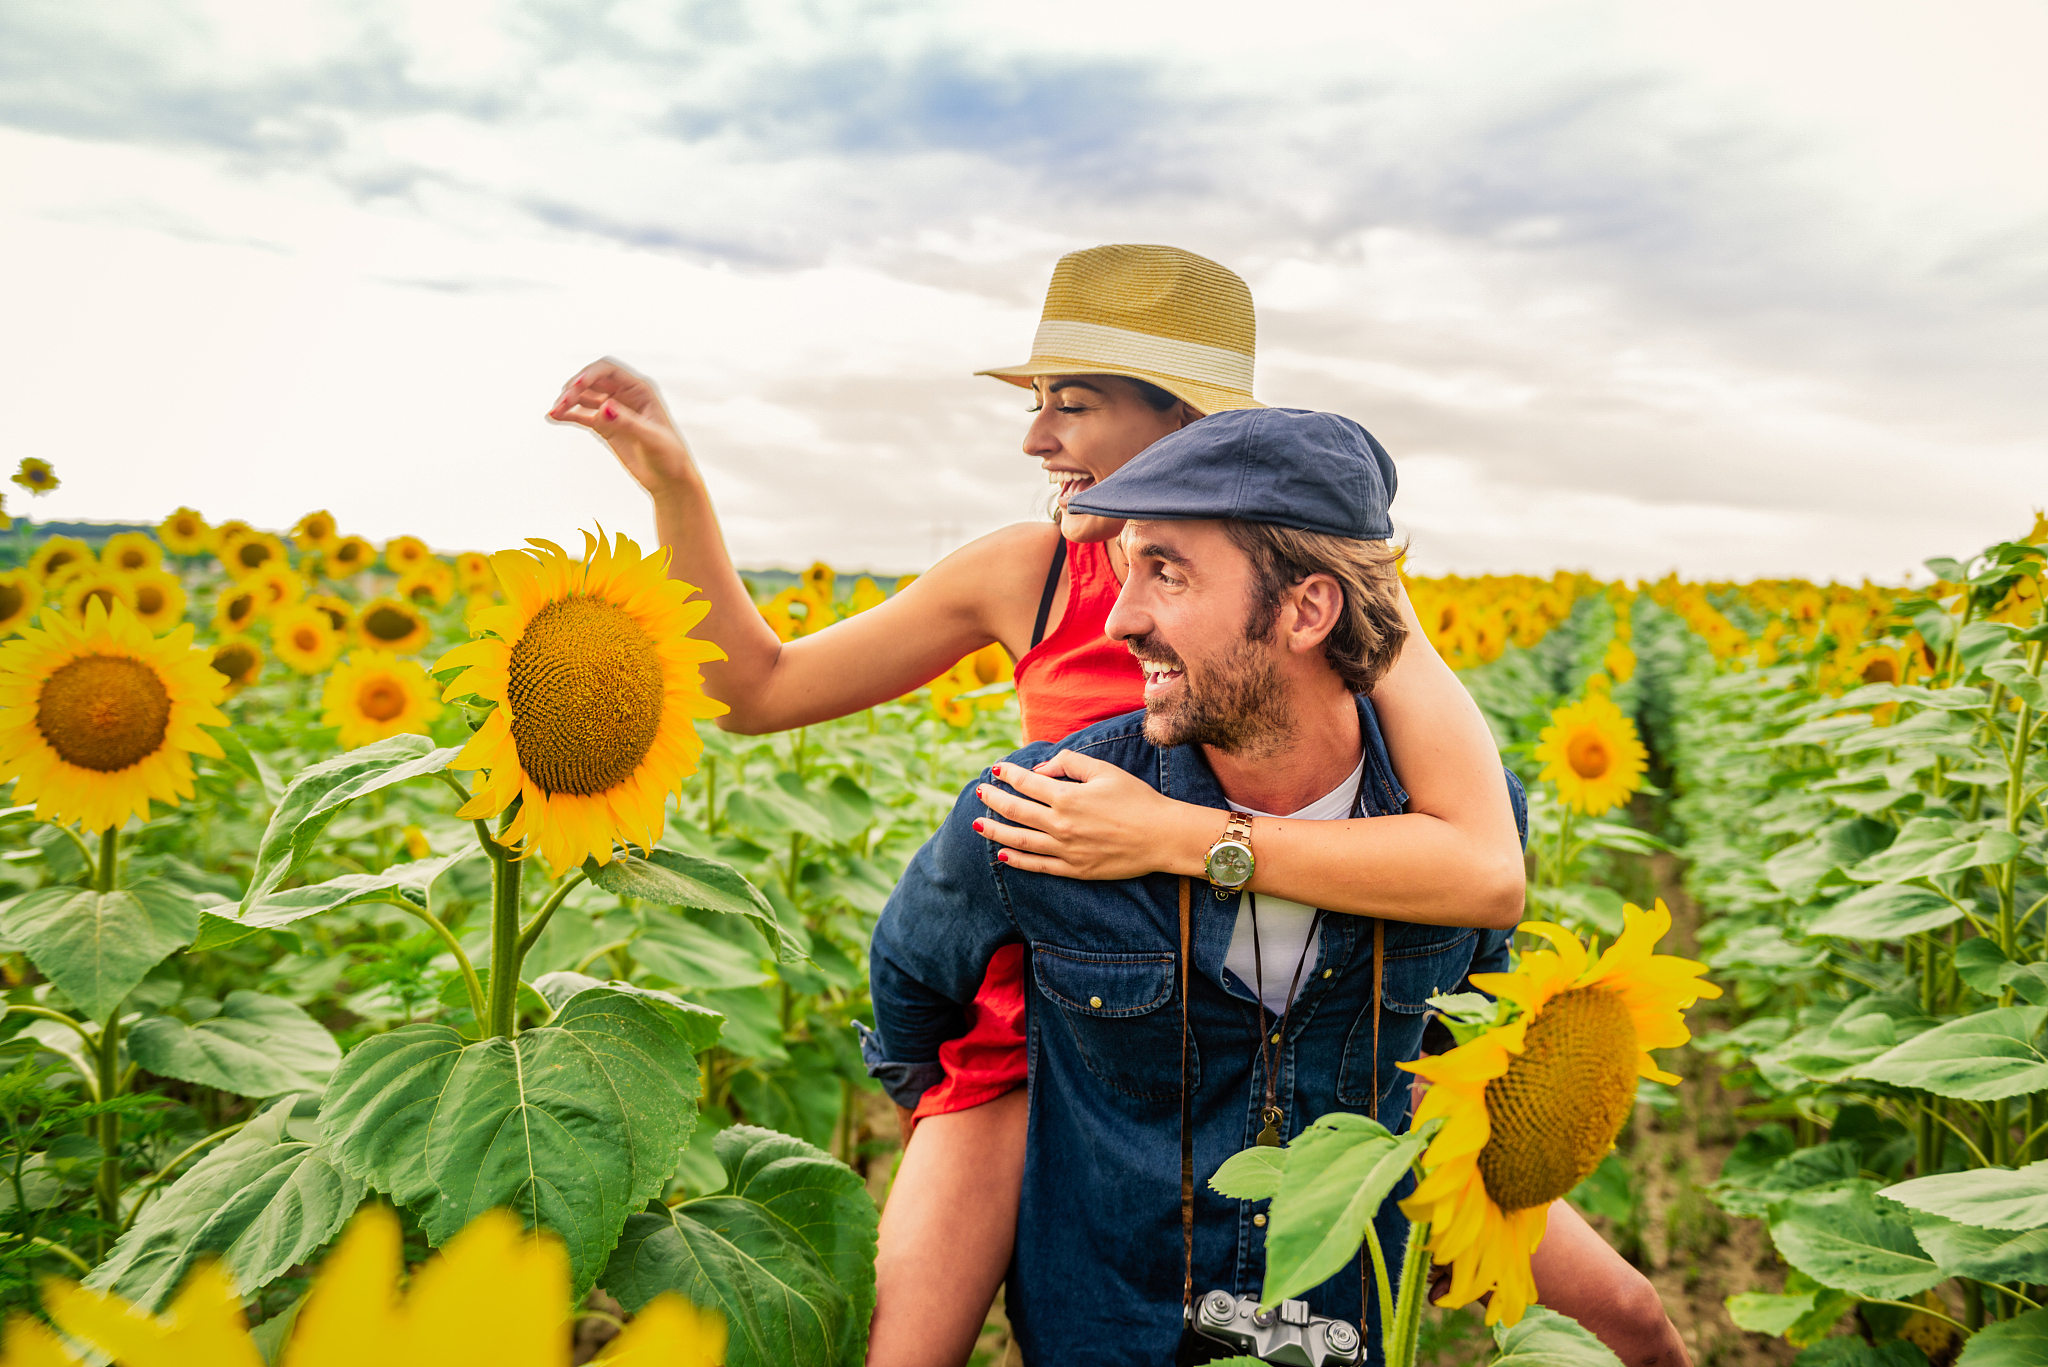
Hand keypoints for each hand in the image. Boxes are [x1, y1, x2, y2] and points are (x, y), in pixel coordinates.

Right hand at [547, 357, 699, 495]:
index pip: (608, 371)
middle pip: (592, 381)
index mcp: (640, 390)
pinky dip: (568, 415)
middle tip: (561, 403)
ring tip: (555, 412)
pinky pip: (582, 415)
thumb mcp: (651, 439)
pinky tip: (554, 418)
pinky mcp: (605, 427)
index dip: (590, 374)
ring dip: (568, 401)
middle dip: (574, 388)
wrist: (670, 481)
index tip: (575, 386)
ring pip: (584, 398)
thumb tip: (604, 407)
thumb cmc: (669, 457)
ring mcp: (613, 411)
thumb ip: (627, 422)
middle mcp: (625, 396)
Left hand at [971, 750, 1198, 879]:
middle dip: (994, 800)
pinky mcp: (1074, 869)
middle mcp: (1061, 824)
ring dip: (995, 831)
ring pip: (1019, 840)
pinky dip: (1017, 860)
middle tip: (980, 792)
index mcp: (1068, 796)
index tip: (997, 769)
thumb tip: (1040, 770)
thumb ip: (1069, 763)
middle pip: (1016, 811)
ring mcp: (1065, 850)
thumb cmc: (1136, 799)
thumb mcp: (1104, 770)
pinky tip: (1002, 854)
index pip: (1026, 783)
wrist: (1161, 836)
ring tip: (978, 824)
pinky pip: (1037, 866)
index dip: (1008, 774)